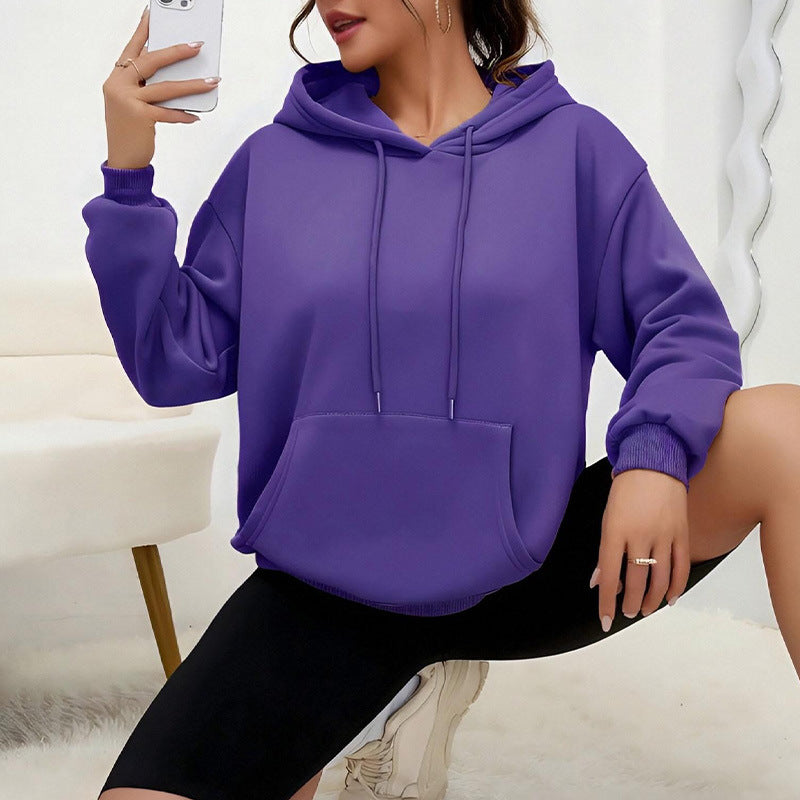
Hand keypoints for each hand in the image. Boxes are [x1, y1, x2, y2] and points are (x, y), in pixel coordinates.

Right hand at [101, 5, 218, 168]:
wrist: (122, 159)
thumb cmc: (131, 129)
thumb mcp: (133, 102)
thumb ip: (148, 86)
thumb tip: (177, 76)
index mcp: (117, 77)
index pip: (132, 47)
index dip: (143, 30)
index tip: (153, 12)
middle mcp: (119, 84)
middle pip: (151, 61)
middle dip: (176, 51)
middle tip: (197, 45)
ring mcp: (128, 101)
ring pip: (166, 87)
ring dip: (193, 84)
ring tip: (213, 80)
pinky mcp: (139, 118)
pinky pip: (168, 113)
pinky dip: (183, 115)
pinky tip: (196, 117)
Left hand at [589, 468, 689, 631]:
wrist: (654, 464)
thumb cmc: (625, 491)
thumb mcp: (607, 518)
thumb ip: (605, 552)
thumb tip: (599, 582)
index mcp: (615, 530)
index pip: (609, 575)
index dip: (606, 601)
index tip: (603, 620)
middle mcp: (640, 535)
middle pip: (635, 581)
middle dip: (629, 602)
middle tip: (626, 613)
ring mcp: (663, 535)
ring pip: (660, 579)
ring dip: (651, 600)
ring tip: (643, 610)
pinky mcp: (682, 533)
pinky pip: (681, 567)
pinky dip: (676, 587)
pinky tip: (669, 598)